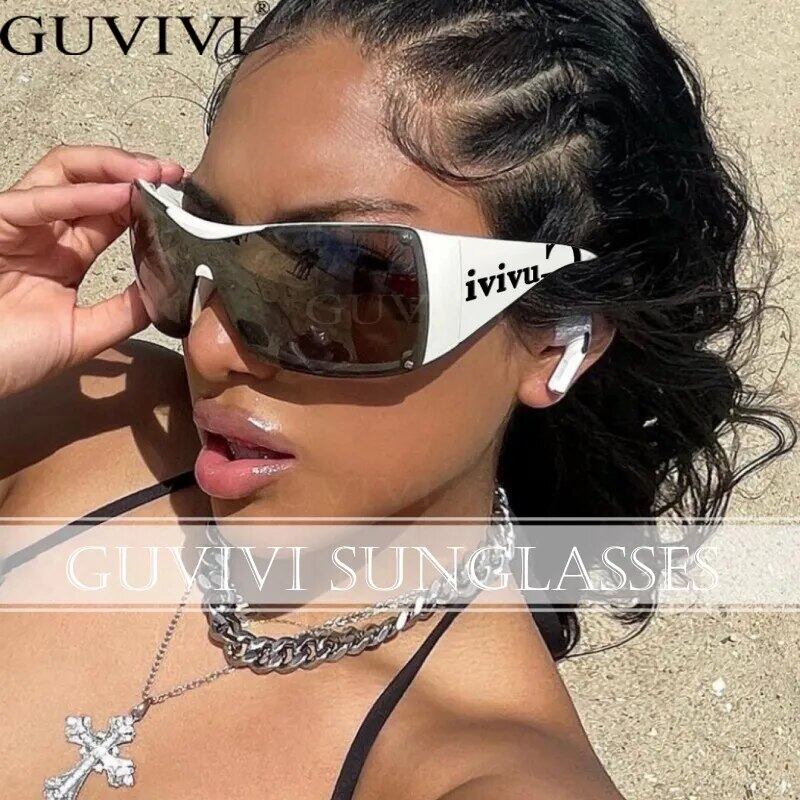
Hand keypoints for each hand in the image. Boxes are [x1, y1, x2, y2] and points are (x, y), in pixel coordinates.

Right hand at [0, 144, 183, 398]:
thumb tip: (167, 293)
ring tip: (152, 172)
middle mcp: (44, 231)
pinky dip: (79, 195)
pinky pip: (35, 202)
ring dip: (110, 168)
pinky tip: (118, 194)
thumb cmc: (13, 356)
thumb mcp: (84, 334)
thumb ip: (124, 312)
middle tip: (173, 173)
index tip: (181, 198)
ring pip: (62, 173)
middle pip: (88, 179)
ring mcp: (18, 224)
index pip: (110, 213)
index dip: (145, 200)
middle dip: (133, 171)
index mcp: (66, 254)